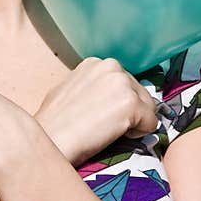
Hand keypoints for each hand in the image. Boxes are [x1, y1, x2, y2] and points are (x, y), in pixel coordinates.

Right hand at [33, 57, 158, 166]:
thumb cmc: (54, 122)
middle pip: (140, 94)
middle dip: (129, 111)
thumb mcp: (70, 90)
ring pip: (148, 108)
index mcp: (96, 63)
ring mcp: (122, 83)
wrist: (49, 138)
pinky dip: (137, 135)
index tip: (100, 114)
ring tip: (106, 130)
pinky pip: (151, 124)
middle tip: (103, 125)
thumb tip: (108, 98)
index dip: (116, 103)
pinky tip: (112, 135)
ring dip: (134, 122)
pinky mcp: (132, 103)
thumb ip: (92, 86)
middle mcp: (111, 66)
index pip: (126, 84)